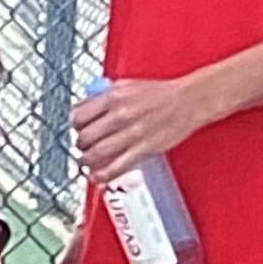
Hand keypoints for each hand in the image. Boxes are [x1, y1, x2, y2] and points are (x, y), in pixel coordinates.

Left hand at [72, 73, 213, 187]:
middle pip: (85, 136)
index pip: (79, 115)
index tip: (77, 129)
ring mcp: (132, 133)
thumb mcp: (126, 86)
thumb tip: (85, 106)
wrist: (187, 101)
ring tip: (85, 163)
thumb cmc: (160, 93)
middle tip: (82, 148)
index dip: (75, 125)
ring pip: (97, 154)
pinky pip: (117, 166)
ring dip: (86, 162)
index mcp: (113, 97)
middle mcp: (120, 115)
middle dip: (80, 145)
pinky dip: (104, 175)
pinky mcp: (144, 149)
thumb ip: (104, 96)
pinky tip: (98, 177)